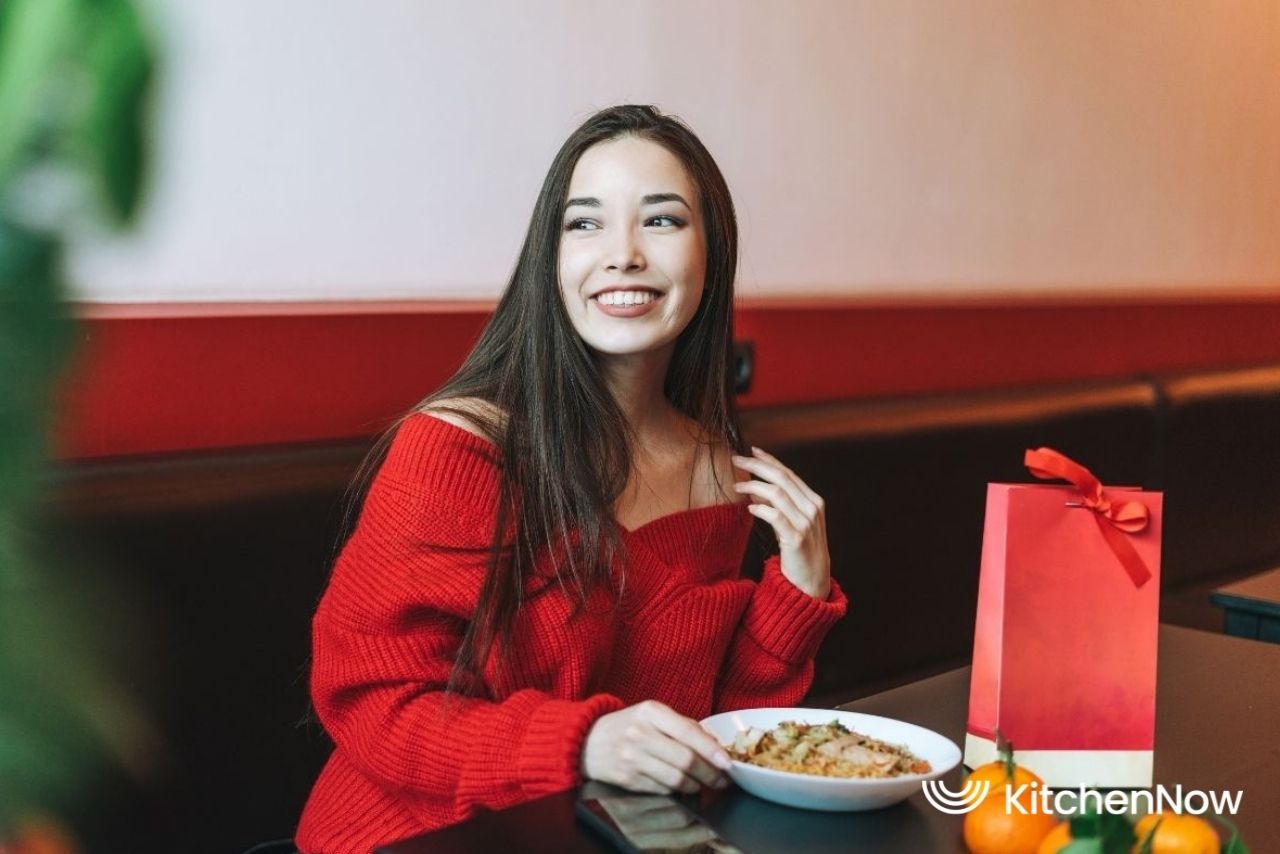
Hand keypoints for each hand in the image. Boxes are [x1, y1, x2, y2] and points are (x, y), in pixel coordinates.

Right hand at [580, 700, 732, 793]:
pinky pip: (661, 789)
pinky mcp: (627, 778)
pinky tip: (681, 787)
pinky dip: (676, 791)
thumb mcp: (653, 715)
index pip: (689, 732)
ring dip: (695, 785)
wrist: (588, 741)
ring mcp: (632, 757)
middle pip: (685, 759)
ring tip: (702, 784)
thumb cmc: (628, 726)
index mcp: (651, 711)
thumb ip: (684, 725)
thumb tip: (715, 744)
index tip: (728, 763)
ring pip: (676, 779)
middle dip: (710, 774)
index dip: (712, 751)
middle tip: (722, 780)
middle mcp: (641, 733)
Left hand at [731, 446, 831, 599]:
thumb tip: (755, 489)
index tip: (752, 450)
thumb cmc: (800, 551)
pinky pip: (775, 517)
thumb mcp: (791, 522)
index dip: (769, 460)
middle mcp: (812, 509)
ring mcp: (806, 524)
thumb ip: (777, 505)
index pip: (789, 473)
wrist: (811, 581)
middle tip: (737, 460)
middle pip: (782, 478)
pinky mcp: (796, 540)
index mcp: (813, 501)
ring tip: (737, 486)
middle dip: (758, 466)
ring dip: (754, 486)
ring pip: (777, 494)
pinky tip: (750, 508)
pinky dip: (761, 509)